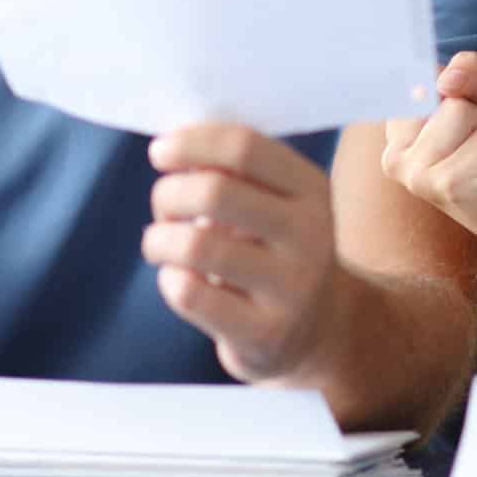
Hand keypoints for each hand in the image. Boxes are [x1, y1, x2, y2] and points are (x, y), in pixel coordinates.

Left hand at [143, 125, 341, 385]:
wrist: (317, 330)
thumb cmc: (272, 250)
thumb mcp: (271, 204)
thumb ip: (231, 172)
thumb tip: (173, 149)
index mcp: (311, 189)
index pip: (245, 148)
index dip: (192, 143)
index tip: (160, 152)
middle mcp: (310, 234)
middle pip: (216, 192)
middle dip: (169, 193)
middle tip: (162, 205)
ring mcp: (292, 288)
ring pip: (196, 246)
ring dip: (159, 239)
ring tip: (159, 244)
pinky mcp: (266, 333)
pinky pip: (190, 294)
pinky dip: (169, 280)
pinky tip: (178, 279)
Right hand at [380, 51, 476, 263]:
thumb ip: (470, 76)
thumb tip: (448, 77)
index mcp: (398, 135)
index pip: (418, 75)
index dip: (454, 86)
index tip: (464, 114)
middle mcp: (397, 156)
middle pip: (438, 90)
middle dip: (475, 110)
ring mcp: (418, 174)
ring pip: (459, 109)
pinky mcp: (449, 185)